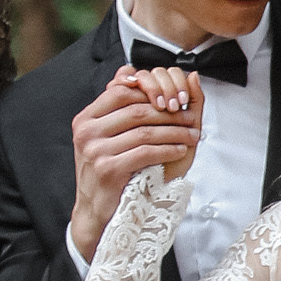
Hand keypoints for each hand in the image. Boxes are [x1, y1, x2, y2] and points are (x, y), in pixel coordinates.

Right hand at [71, 67, 202, 262]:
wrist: (98, 211)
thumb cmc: (110, 170)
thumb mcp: (111, 135)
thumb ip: (121, 104)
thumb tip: (133, 69)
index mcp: (86, 118)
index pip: (121, 89)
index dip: (152, 90)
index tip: (175, 98)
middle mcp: (87, 131)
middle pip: (136, 108)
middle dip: (169, 112)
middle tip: (192, 117)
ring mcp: (95, 150)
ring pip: (144, 130)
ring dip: (175, 131)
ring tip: (193, 135)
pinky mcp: (108, 169)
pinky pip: (146, 152)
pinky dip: (168, 149)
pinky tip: (181, 150)